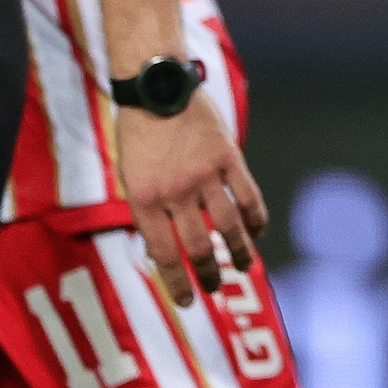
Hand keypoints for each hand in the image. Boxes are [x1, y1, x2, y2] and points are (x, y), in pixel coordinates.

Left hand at [114, 92, 267, 306]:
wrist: (157, 85)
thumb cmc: (139, 132)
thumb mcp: (131, 175)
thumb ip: (147, 210)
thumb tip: (163, 248)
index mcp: (144, 199)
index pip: (163, 254)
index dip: (178, 283)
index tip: (188, 301)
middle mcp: (174, 191)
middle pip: (197, 246)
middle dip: (208, 274)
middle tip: (215, 287)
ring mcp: (204, 174)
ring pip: (228, 226)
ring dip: (239, 251)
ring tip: (244, 266)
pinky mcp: (228, 157)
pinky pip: (247, 196)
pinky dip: (255, 218)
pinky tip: (257, 230)